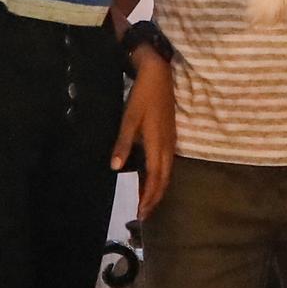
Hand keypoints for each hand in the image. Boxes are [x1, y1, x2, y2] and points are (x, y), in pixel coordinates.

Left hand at [111, 50, 176, 218]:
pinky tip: (151, 177)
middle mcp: (167, 146)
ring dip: (158, 188)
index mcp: (157, 144)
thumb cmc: (143, 95)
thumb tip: (116, 168)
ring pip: (167, 172)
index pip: (155, 178)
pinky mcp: (169, 135)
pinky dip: (160, 176)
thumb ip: (123, 143)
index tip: (141, 212)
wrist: (159, 73)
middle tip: (144, 214)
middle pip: (164, 179)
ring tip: (147, 201)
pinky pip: (167, 163)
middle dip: (155, 198)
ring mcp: (170, 141)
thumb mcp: (129, 118)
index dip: (148, 196)